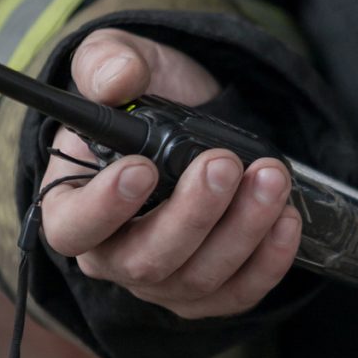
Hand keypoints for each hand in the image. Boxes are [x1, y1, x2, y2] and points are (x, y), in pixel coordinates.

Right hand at [40, 29, 301, 318]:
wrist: (200, 124)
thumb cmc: (146, 101)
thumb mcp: (120, 63)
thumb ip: (107, 63)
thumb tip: (117, 80)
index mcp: (73, 206)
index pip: (72, 228)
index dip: (104, 208)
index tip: (142, 169)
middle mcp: (114, 255)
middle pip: (144, 261)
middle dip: (192, 214)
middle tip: (224, 164)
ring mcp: (164, 281)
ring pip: (199, 278)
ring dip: (242, 230)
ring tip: (271, 178)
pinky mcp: (210, 293)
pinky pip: (239, 293)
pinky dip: (268, 261)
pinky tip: (286, 218)